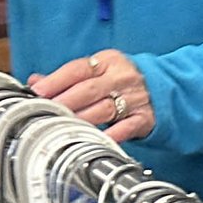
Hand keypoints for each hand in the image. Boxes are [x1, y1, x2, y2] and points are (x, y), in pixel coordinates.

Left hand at [28, 48, 155, 143]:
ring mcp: (134, 98)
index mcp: (107, 62)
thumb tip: (35, 81)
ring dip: (81, 120)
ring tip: (61, 128)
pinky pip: (125, 128)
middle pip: (88, 90)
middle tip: (45, 113)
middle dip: (64, 102)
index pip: (77, 69)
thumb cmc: (124, 80)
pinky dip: (109, 135)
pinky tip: (94, 141)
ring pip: (103, 110)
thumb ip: (67, 77)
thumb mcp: (99, 70)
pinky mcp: (144, 118)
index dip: (55, 81)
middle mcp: (120, 77)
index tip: (37, 92)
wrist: (168, 86)